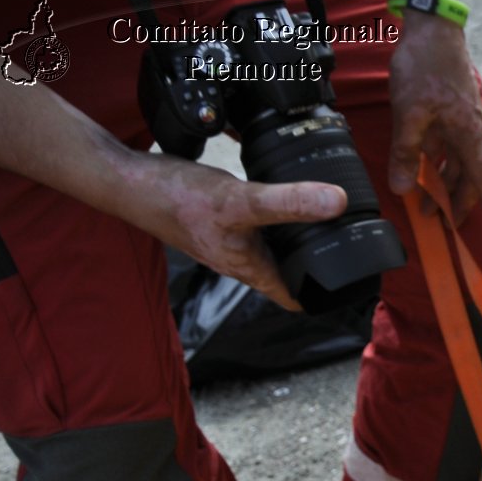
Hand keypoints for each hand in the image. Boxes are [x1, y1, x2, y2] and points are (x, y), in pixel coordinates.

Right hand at [131, 153, 346, 310]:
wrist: (127, 182)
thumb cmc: (177, 199)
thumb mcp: (241, 201)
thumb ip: (289, 203)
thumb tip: (338, 202)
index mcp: (251, 268)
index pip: (295, 298)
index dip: (325, 297)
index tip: (354, 284)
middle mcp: (241, 261)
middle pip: (287, 275)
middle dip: (316, 267)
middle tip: (351, 250)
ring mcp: (228, 243)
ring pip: (272, 251)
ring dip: (295, 243)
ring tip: (327, 225)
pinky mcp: (218, 222)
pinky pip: (256, 227)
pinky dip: (274, 219)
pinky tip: (282, 198)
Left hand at [387, 16, 481, 239]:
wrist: (433, 30)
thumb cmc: (425, 67)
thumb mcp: (409, 112)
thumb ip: (406, 152)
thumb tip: (403, 189)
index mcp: (468, 138)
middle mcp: (471, 135)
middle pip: (472, 181)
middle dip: (458, 205)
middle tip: (440, 223)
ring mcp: (462, 126)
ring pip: (459, 167)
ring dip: (444, 187)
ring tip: (425, 203)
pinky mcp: (451, 116)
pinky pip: (449, 150)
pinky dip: (438, 165)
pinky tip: (422, 171)